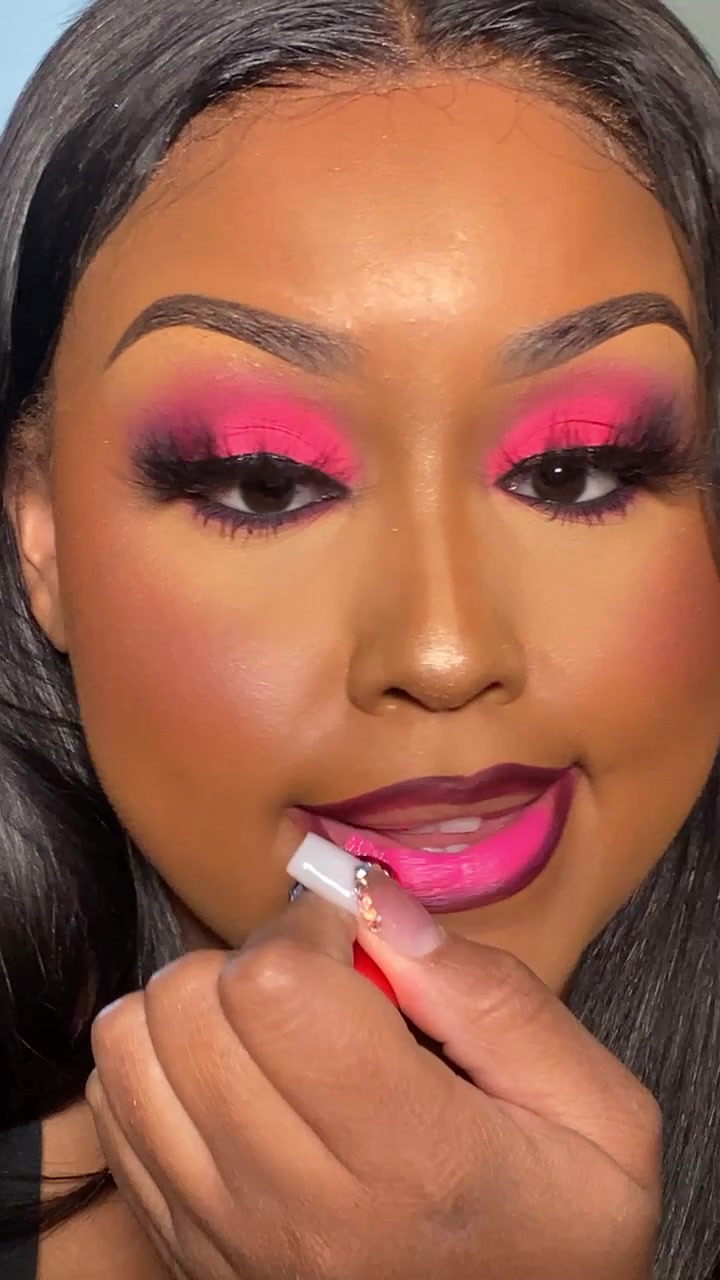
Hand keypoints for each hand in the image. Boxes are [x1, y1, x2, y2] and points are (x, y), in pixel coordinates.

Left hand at [87, 886, 660, 1279]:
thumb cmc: (561, 1239)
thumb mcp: (599, 1119)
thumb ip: (497, 1000)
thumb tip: (378, 905)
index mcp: (411, 1162)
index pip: (274, 989)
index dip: (310, 927)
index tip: (356, 941)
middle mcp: (295, 1209)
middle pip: (189, 1004)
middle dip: (254, 957)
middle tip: (323, 982)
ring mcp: (223, 1238)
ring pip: (130, 1047)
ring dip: (198, 1005)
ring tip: (277, 1027)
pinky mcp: (184, 1250)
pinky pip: (112, 1110)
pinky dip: (163, 1063)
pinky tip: (238, 1078)